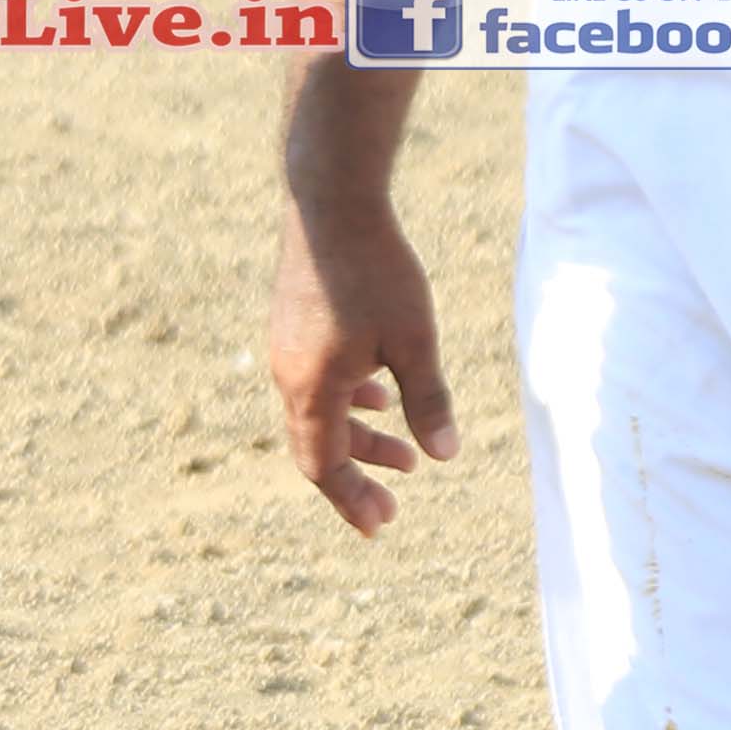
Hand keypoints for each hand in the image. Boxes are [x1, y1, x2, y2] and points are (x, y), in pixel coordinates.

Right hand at [265, 194, 454, 536]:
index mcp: (313, 387)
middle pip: (316, 446)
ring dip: (358, 438)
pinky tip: (379, 395)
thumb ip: (428, 400)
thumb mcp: (414, 340)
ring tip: (404, 453)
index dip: (350, 499)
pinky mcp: (292, 325)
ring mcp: (286, 349)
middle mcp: (289, 374)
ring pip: (317, 413)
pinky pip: (314, 383)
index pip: (324, 465)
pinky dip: (346, 403)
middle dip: (356, 479)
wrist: (331, 202)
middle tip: (393, 506)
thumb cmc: (376, 270)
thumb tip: (444, 457)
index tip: (379, 527)